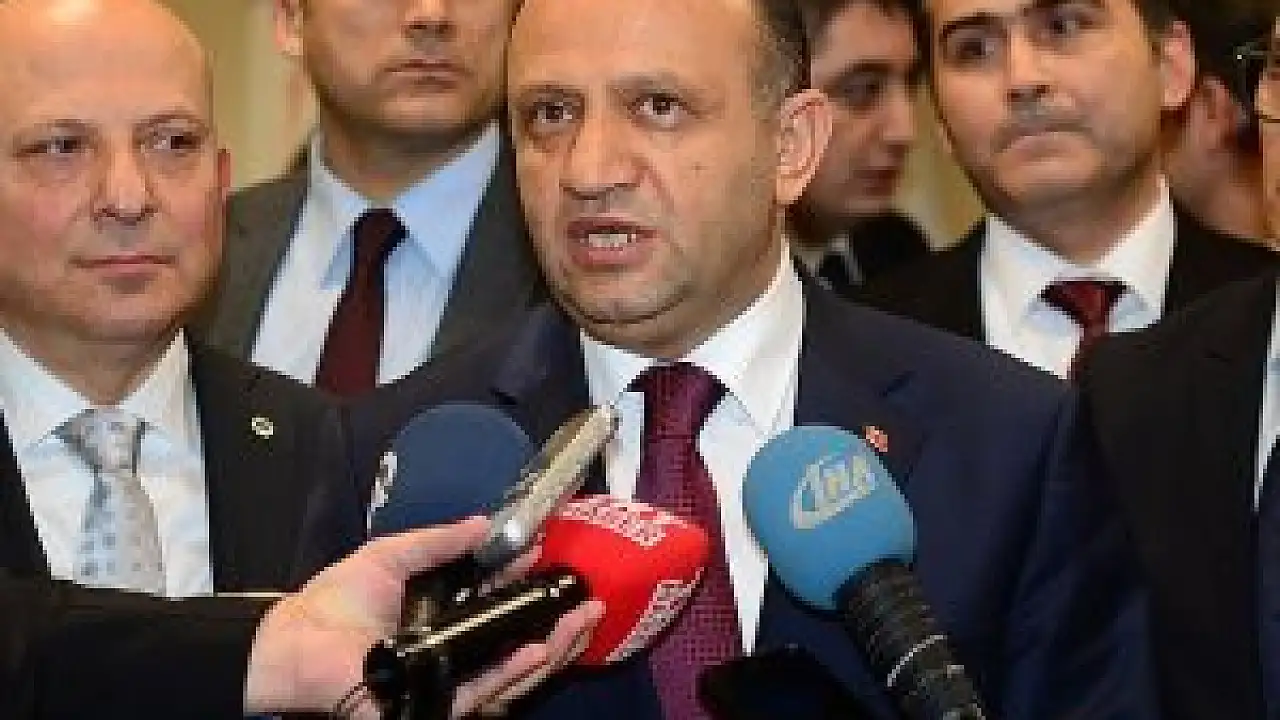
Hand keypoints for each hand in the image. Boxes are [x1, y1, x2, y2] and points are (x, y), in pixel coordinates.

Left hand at [242, 517, 603, 716]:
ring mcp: (448, 680)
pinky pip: (484, 691)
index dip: (528, 583)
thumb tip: (483, 522)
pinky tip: (539, 650)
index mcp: (444, 620)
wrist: (297, 645)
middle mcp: (454, 652)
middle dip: (562, 627)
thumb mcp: (391, 557)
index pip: (501, 605)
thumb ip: (438, 541)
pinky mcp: (436, 703)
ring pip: (514, 673)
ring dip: (554, 648)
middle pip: (520, 644)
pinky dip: (514, 672)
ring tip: (580, 622)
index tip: (549, 556)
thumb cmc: (333, 604)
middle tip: (591, 602)